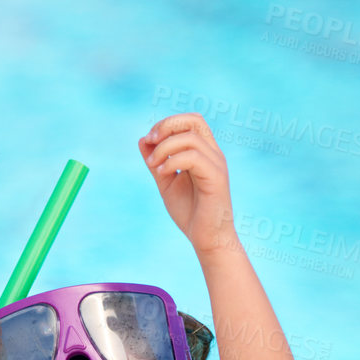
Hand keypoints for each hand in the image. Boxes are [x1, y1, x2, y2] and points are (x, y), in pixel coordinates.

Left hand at [138, 114, 239, 255]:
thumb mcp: (166, 181)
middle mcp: (213, 154)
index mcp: (203, 152)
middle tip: (150, 141)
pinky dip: (173, 161)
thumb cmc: (190, 211)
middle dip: (168, 125)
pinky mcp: (217, 178)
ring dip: (165, 147)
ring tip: (153, 165)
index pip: (191, 121)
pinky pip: (194, 157)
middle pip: (195, 121)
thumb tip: (143, 139)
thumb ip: (156, 161)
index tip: (149, 140)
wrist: (206, 238)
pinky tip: (162, 173)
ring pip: (191, 138)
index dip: (167, 123)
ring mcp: (216, 165)